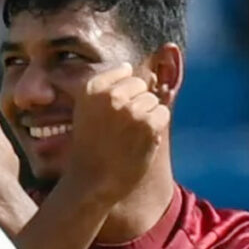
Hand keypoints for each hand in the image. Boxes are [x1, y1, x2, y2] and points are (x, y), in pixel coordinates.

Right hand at [66, 63, 169, 203]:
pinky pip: (162, 113)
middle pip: (140, 85)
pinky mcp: (149, 124)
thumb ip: (106, 88)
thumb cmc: (90, 147)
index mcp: (91, 88)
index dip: (123, 92)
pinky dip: (156, 127)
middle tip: (120, 127)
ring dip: (146, 116)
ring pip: (153, 100)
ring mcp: (131, 110)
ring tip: (128, 136)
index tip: (111, 112)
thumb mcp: (86, 110)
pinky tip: (140, 141)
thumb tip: (131, 66)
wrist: (92, 181)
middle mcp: (112, 95)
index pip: (124, 71)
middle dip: (136, 102)